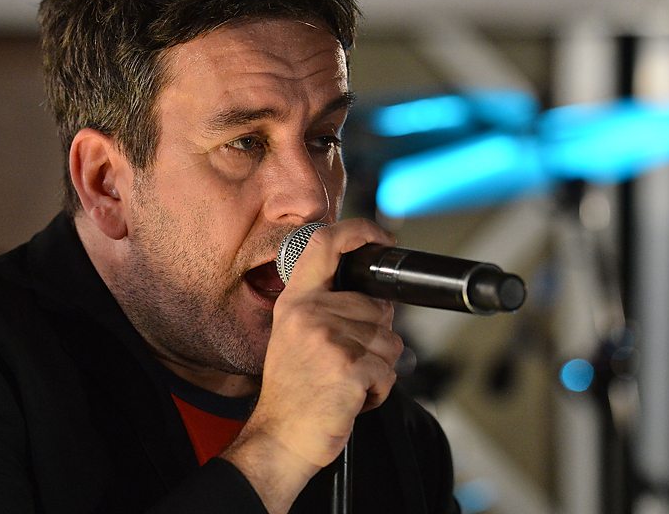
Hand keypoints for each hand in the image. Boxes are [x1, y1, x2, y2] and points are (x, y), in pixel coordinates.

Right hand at [222, 218, 402, 511]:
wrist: (280, 438)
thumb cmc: (293, 392)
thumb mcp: (296, 336)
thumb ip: (330, 310)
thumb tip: (380, 300)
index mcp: (295, 302)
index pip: (324, 246)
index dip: (359, 231)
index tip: (382, 236)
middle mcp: (309, 315)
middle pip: (375, 307)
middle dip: (375, 339)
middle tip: (344, 364)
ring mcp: (329, 341)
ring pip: (389, 341)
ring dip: (378, 368)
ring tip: (345, 381)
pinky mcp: (348, 369)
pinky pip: (388, 371)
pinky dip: (378, 390)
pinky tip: (351, 398)